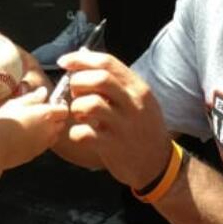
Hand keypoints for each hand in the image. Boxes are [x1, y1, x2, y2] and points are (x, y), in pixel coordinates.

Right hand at [0, 86, 69, 170]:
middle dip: (55, 118)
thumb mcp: (15, 104)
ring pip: (54, 134)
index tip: (49, 103)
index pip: (64, 109)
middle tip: (39, 113)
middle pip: (61, 123)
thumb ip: (32, 98)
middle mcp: (49, 130)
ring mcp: (44, 143)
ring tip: (32, 125)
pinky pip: (44, 144)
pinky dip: (40, 140)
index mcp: (46, 114)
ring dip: (49, 129)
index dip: (58, 105)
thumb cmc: (2, 123)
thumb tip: (43, 92)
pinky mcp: (37, 153)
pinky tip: (26, 136)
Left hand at [59, 50, 173, 188]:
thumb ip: (117, 82)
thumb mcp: (139, 100)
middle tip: (75, 93)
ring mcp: (124, 126)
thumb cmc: (142, 128)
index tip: (64, 62)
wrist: (158, 164)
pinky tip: (81, 134)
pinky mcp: (113, 147)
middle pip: (99, 79)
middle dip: (78, 82)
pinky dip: (76, 132)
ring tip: (80, 115)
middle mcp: (133, 104)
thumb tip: (83, 60)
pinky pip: (84, 133)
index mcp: (138, 88)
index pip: (107, 63)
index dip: (80, 59)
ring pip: (90, 104)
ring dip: (76, 107)